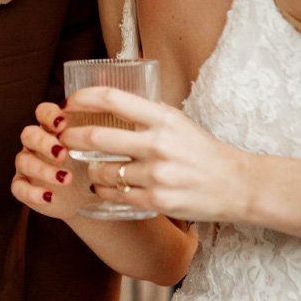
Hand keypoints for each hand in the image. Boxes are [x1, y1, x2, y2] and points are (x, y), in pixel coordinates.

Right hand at [10, 101, 102, 219]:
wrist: (87, 197)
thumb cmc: (92, 165)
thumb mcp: (98, 149)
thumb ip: (100, 135)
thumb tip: (117, 125)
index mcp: (52, 128)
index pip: (43, 112)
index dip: (49, 115)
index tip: (63, 123)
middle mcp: (36, 143)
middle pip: (29, 134)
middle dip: (44, 142)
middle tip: (62, 153)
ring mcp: (28, 164)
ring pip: (24, 161)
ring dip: (42, 169)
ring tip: (65, 179)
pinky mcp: (24, 186)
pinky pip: (18, 187)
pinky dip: (32, 192)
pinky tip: (49, 197)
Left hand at [60, 85, 247, 223]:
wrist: (236, 185)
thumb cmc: (202, 151)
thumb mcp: (177, 122)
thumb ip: (145, 114)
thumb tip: (107, 103)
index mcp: (163, 118)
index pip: (112, 99)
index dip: (84, 99)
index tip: (70, 102)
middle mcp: (158, 144)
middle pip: (97, 137)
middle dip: (72, 137)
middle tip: (64, 137)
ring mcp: (156, 175)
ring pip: (102, 170)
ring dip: (89, 169)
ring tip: (91, 167)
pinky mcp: (156, 201)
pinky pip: (114, 195)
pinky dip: (102, 190)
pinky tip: (102, 186)